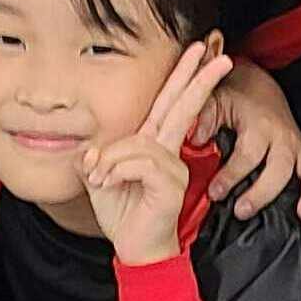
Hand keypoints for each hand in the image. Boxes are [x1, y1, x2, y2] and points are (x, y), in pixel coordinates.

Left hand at [85, 41, 237, 264]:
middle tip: (211, 50)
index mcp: (152, 145)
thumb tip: (90, 152)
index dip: (182, 76)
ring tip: (100, 179)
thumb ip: (95, 158)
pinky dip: (116, 170)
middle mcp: (167, 152)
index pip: (168, 103)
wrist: (135, 250)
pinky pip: (139, 162)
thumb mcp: (98, 179)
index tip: (198, 50)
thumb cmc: (123, 214)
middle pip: (181, 106)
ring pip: (139, 142)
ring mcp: (173, 168)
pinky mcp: (171, 184)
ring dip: (111, 159)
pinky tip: (109, 183)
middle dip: (195, 77)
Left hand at [202, 57, 300, 223]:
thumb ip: (204, 118)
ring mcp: (299, 148)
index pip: (247, 153)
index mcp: (259, 124)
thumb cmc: (235, 97)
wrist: (260, 86)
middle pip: (280, 167)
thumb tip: (195, 139)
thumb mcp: (216, 99)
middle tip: (242, 211)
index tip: (215, 193)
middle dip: (263, 192)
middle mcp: (283, 137)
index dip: (231, 175)